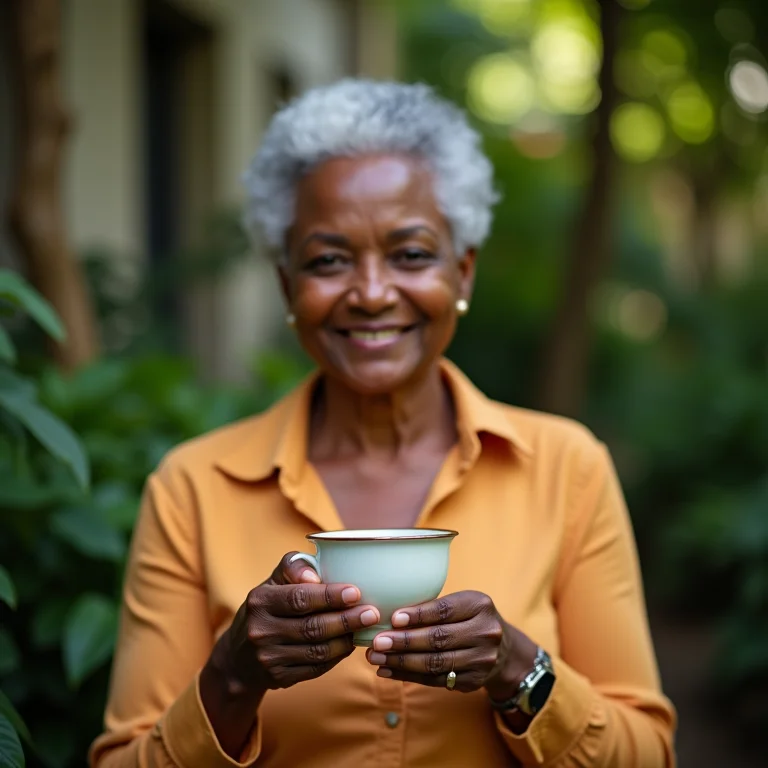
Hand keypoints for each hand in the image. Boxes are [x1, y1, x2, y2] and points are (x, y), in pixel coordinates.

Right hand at [216, 552, 380, 694]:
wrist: (239, 655)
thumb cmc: (268, 607)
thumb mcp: (274, 581)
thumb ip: (295, 567)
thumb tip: (316, 575)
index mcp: (260, 601)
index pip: (299, 598)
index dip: (330, 596)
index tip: (356, 593)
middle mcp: (261, 631)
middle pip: (312, 627)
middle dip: (346, 620)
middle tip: (371, 613)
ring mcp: (269, 658)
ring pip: (317, 650)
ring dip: (345, 639)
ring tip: (365, 627)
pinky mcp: (278, 678)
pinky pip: (316, 668)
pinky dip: (336, 656)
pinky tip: (348, 644)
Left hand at [365, 590, 535, 699]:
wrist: (502, 649)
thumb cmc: (469, 619)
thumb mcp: (461, 604)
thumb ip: (434, 608)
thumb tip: (390, 618)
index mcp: (479, 605)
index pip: (445, 611)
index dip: (419, 615)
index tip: (394, 619)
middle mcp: (485, 633)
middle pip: (439, 639)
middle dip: (404, 642)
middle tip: (377, 642)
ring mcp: (481, 660)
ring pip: (435, 663)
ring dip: (401, 662)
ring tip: (376, 658)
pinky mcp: (473, 682)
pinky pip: (435, 680)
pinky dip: (408, 676)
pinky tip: (388, 670)